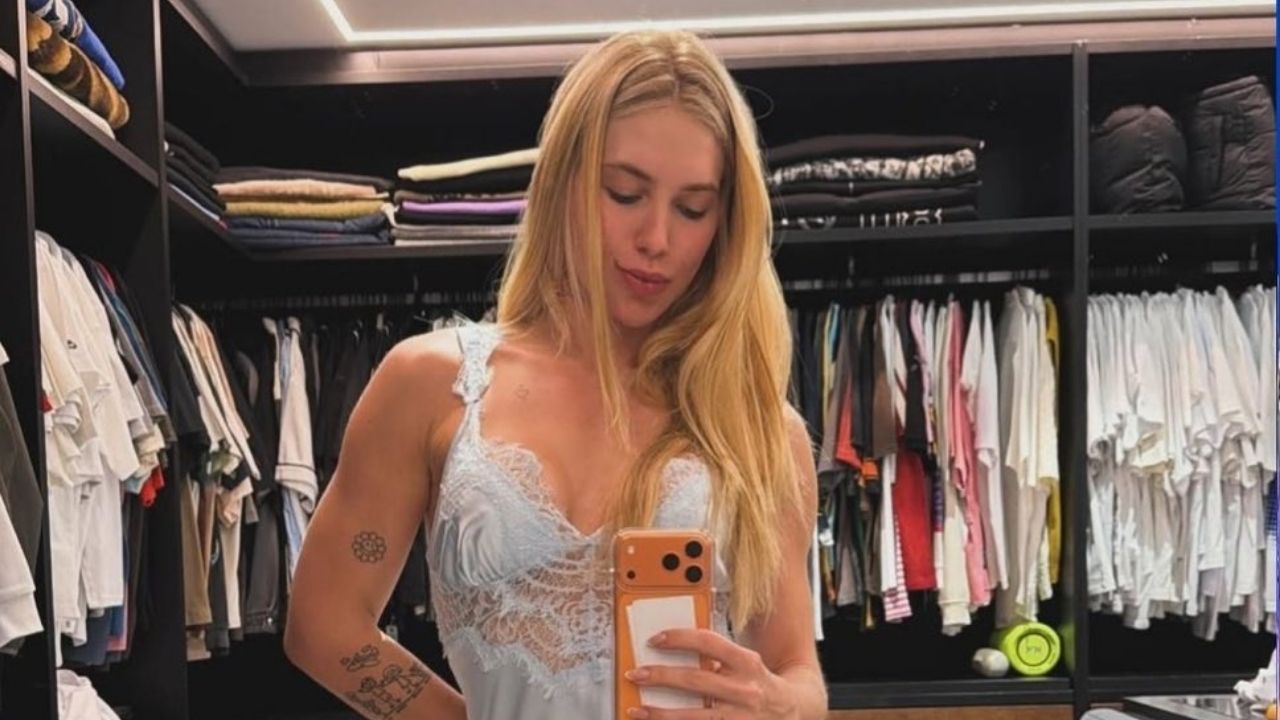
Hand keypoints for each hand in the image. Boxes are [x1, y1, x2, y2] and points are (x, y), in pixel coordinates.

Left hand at [624, 628, 796, 719]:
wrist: (798, 710)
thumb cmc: (763, 683)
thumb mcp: (748, 663)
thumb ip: (719, 658)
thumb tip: (679, 653)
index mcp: (747, 663)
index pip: (708, 643)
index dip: (679, 638)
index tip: (655, 639)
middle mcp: (744, 691)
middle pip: (694, 680)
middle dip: (660, 676)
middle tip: (636, 674)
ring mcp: (740, 718)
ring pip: (693, 717)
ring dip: (660, 714)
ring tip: (637, 709)